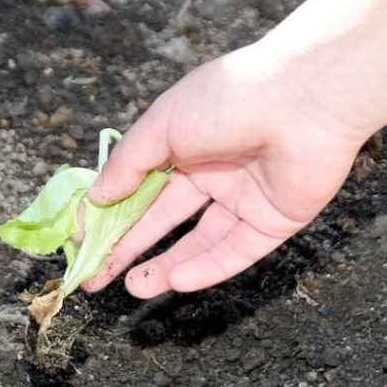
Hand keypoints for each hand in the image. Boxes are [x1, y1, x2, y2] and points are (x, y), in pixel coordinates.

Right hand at [80, 44, 367, 298]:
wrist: (303, 98)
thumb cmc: (226, 100)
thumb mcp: (162, 127)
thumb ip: (126, 167)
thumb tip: (94, 200)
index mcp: (185, 144)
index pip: (141, 188)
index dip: (112, 216)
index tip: (83, 242)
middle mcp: (214, 173)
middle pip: (165, 221)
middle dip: (130, 251)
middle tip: (96, 280)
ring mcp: (246, 199)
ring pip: (200, 243)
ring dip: (165, 267)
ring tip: (131, 288)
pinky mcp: (275, 221)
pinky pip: (237, 251)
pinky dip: (207, 268)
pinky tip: (177, 281)